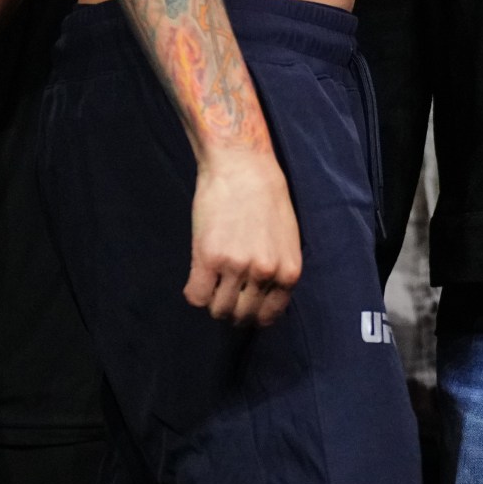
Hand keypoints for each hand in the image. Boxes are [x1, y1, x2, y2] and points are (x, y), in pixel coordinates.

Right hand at [187, 147, 302, 325]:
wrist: (242, 166)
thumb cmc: (266, 198)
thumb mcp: (287, 239)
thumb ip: (278, 270)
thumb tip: (263, 298)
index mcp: (288, 271)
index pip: (268, 316)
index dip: (252, 315)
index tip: (242, 306)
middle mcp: (265, 274)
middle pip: (241, 316)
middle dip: (230, 309)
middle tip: (223, 292)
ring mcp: (236, 267)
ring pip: (218, 309)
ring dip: (212, 301)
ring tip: (211, 282)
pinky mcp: (208, 257)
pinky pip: (196, 296)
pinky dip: (194, 292)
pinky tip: (197, 276)